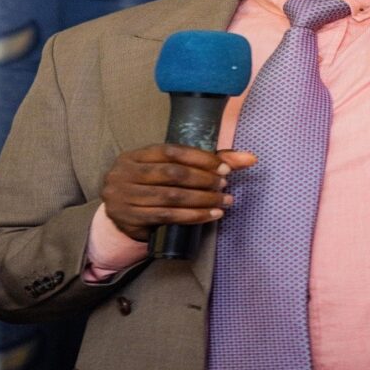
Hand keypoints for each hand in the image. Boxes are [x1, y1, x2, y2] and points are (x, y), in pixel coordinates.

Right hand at [101, 145, 256, 241]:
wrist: (119, 210)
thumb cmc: (152, 183)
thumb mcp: (170, 168)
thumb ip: (207, 161)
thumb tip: (250, 158)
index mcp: (136, 154)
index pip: (173, 151)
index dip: (201, 158)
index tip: (225, 167)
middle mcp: (126, 173)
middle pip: (172, 174)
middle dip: (203, 180)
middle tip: (224, 185)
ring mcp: (125, 197)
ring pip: (171, 197)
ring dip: (202, 200)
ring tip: (223, 202)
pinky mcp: (129, 219)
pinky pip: (167, 217)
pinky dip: (192, 216)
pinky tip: (210, 216)